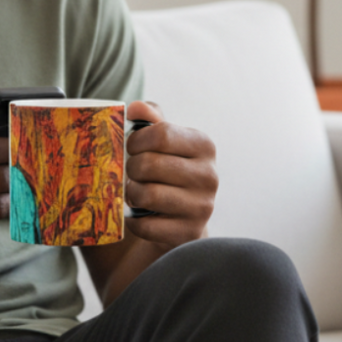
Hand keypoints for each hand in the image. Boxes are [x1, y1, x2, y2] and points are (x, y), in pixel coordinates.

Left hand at [124, 102, 217, 248]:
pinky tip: (139, 215)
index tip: (132, 147)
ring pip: (147, 194)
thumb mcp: (163, 141)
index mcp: (204, 145)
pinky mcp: (189, 233)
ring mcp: (203, 207)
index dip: (136, 140)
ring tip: (135, 192)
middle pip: (150, 164)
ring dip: (132, 194)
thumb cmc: (168, 169)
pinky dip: (134, 221)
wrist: (182, 217)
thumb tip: (134, 108)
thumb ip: (150, 119)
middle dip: (132, 168)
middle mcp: (209, 175)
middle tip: (132, 172)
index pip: (161, 134)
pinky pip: (146, 225)